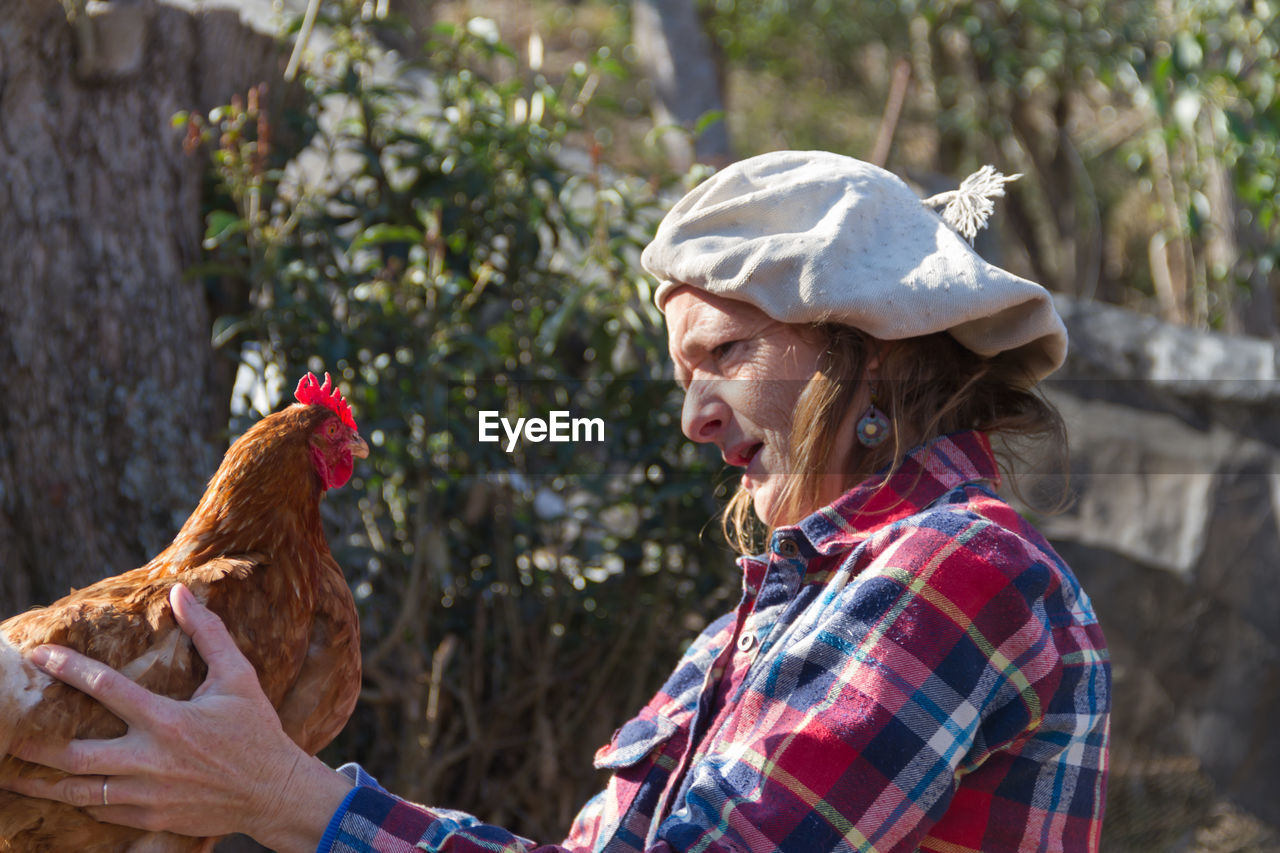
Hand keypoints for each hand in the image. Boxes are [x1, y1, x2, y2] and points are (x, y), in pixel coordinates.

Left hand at [3, 584, 352, 848]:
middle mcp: (151, 760)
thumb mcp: (238, 676)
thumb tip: (181, 594)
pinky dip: (81, 802)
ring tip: (15, 775)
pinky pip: (103, 812)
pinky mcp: (151, 818)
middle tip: (8, 736)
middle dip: (34, 747)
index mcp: (168, 720)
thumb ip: (208, 634)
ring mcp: (148, 795)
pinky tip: (67, 794)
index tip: (37, 657)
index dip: (67, 669)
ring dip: (43, 783)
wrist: (274, 792)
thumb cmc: (257, 730)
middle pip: (74, 756)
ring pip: (79, 792)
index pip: (106, 688)